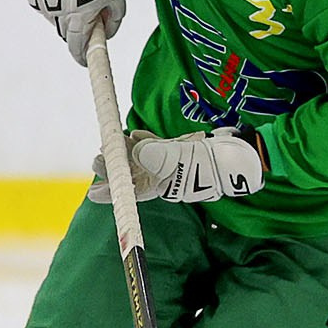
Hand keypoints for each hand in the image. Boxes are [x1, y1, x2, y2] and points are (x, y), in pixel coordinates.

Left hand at [90, 128, 264, 204]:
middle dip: (114, 168)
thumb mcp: (179, 158)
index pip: (132, 192)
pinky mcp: (177, 152)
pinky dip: (145, 140)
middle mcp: (163, 177)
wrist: (235, 156)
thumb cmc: (207, 160)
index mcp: (161, 186)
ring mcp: (170, 164)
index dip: (111, 193)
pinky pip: (156, 147)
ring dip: (124, 151)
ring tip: (108, 143)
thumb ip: (155, 153)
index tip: (92, 194)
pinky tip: (135, 133)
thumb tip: (135, 146)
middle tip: (96, 161)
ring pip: (141, 159)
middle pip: (132, 174)